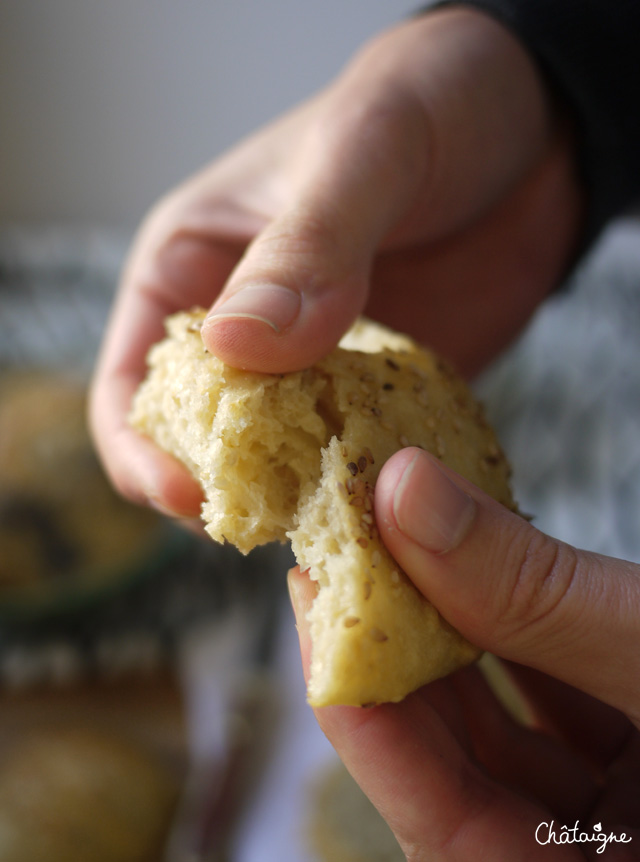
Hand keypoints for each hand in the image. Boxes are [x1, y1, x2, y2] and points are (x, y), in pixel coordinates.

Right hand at [89, 6, 583, 516]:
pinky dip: (371, 488)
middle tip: (281, 523)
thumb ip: (304, 246)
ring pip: (280, 464)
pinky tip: (401, 504)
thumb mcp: (363, 150)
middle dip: (228, 493)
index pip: (134, 384)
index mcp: (195, 267)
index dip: (145, 451)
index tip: (193, 497)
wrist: (536, 129)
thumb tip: (236, 347)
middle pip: (202, 444)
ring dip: (304, 500)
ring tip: (346, 523)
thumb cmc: (430, 103)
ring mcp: (314, 368)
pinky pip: (360, 457)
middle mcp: (243, 328)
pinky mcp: (379, 391)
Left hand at [289, 448, 639, 859]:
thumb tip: (405, 493)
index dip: (373, 731)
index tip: (317, 616)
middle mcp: (602, 853)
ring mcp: (621, 813)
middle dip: (401, 670)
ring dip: (452, 648)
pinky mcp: (635, 759)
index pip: (452, 837)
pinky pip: (556, 713)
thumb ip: (536, 586)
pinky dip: (516, 644)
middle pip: (466, 783)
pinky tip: (481, 572)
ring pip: (506, 745)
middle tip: (344, 569)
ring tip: (400, 559)